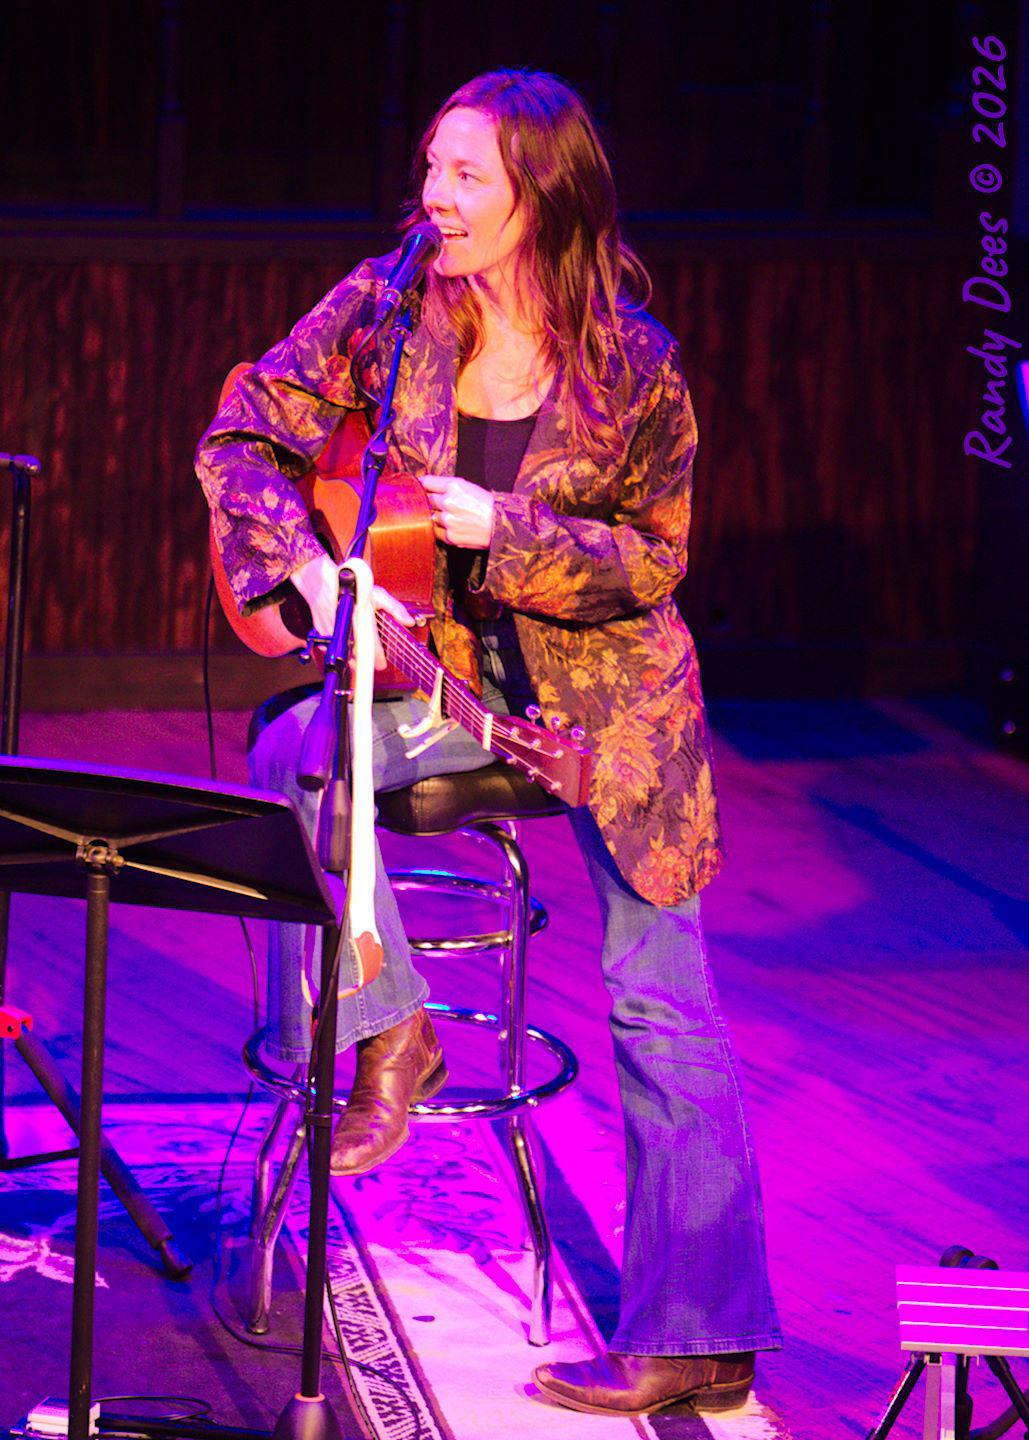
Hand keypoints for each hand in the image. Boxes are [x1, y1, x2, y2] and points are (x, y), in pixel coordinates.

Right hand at [291, 558, 413, 668]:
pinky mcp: (323, 636)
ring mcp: (333, 635)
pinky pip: (332, 649)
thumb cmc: (348, 585)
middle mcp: (347, 632)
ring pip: (345, 656)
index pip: (373, 653)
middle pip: (358, 660)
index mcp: (362, 623)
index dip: (380, 660)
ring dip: (353, 656)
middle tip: (371, 654)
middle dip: (366, 659)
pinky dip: (339, 647)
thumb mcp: (376, 594)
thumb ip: (395, 609)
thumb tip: (408, 621)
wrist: (320, 582)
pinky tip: (344, 638)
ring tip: (358, 647)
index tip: (382, 662)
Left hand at [419, 474, 494, 547]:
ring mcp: (448, 520)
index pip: (426, 483)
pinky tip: (452, 527)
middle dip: (430, 502)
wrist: (502, 525)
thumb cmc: (486, 505)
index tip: (419, 488)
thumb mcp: (468, 487)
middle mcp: (448, 502)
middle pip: (426, 500)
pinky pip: (435, 532)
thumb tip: (425, 486)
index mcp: (454, 486)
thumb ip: (447, 486)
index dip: (421, 485)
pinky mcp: (450, 536)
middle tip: (440, 505)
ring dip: (436, 517)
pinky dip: (440, 530)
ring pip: (430, 517)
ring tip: (451, 517)